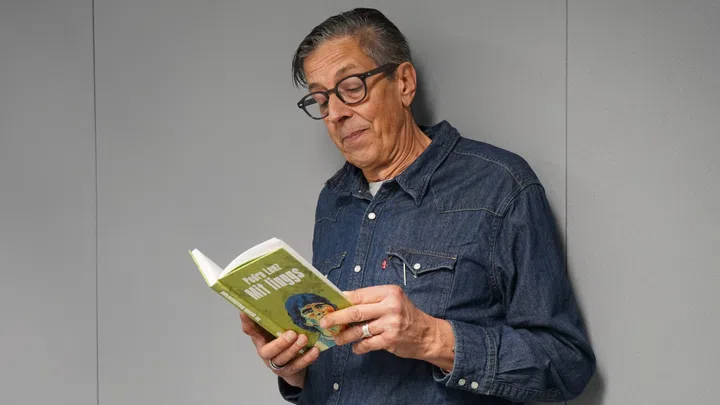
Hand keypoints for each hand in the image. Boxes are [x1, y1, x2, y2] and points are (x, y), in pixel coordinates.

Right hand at [240, 312, 319, 387]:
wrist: (293, 365)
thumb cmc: (284, 339)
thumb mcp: (278, 327)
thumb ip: (274, 315)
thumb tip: (270, 296)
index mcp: (260, 339)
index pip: (250, 330)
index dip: (247, 322)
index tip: (246, 311)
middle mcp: (266, 352)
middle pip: (267, 351)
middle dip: (280, 343)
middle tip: (292, 334)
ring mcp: (277, 363)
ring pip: (283, 359)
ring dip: (294, 349)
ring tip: (304, 339)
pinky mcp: (289, 371)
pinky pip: (297, 366)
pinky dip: (307, 358)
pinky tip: (315, 350)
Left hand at [319, 285, 454, 369]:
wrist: (427, 334)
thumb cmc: (406, 315)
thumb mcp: (392, 301)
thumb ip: (372, 301)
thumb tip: (343, 303)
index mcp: (389, 292)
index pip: (359, 294)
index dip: (341, 300)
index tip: (328, 305)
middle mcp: (390, 306)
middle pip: (356, 312)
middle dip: (336, 318)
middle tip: (324, 323)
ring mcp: (391, 323)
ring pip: (359, 330)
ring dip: (344, 335)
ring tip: (337, 338)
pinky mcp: (390, 339)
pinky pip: (367, 344)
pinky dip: (358, 347)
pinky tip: (356, 347)